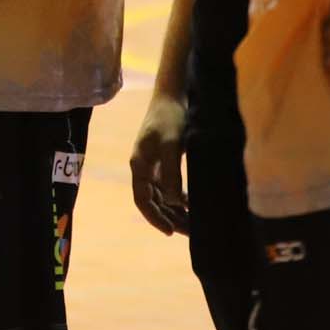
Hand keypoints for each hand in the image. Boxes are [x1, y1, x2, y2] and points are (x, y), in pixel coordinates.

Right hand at [132, 92, 189, 236]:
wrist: (172, 95)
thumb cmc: (170, 118)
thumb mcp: (173, 146)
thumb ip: (171, 174)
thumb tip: (174, 201)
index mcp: (139, 165)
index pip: (142, 199)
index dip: (154, 218)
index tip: (170, 231)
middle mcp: (142, 168)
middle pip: (152, 201)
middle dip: (168, 218)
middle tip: (187, 233)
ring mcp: (152, 165)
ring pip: (161, 196)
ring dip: (174, 210)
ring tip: (191, 225)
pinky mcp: (162, 160)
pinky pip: (168, 186)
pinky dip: (178, 198)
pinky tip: (190, 206)